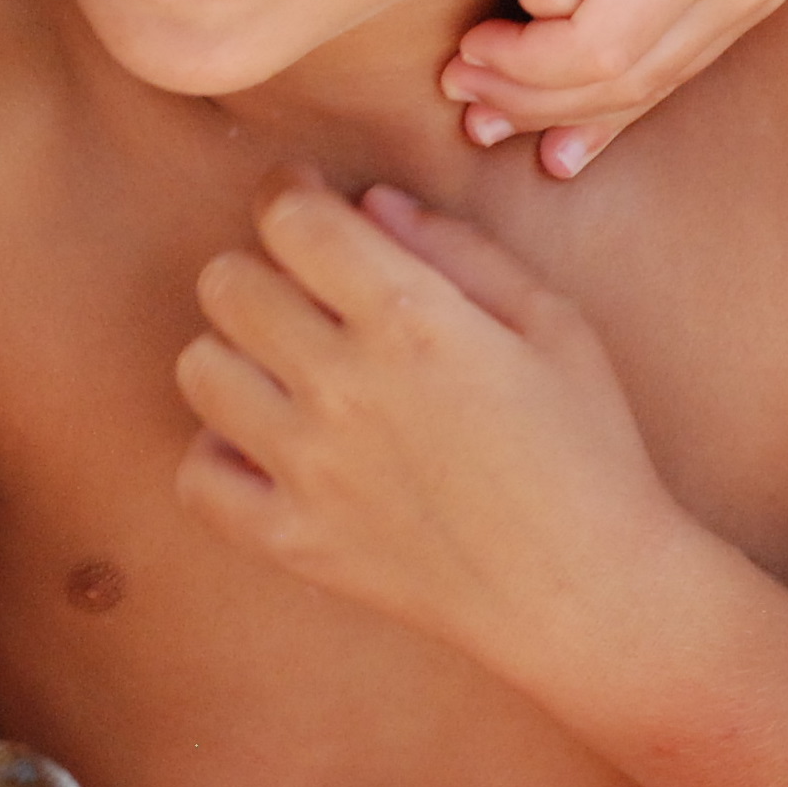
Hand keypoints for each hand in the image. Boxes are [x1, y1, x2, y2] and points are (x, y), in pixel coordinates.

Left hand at [171, 179, 682, 674]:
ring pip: (199, 368)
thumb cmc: (588, 449)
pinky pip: (198, 475)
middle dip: (259, 266)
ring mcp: (309, 469)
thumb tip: (370, 203)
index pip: (290, 219)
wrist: (589, 595)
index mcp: (411, 320)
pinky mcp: (293, 540)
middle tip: (303, 290)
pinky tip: (270, 444)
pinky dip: (220, 452)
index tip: (305, 200)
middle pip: (226, 283)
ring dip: (234, 352)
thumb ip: (457, 249)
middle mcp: (344, 386)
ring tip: (285, 366)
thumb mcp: (552, 324)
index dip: (288, 192)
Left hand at [443, 0, 787, 178]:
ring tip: (490, 120)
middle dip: (532, 98)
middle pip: (626, 76)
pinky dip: (613, 107)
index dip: (522, 70)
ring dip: (565, 112)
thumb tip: (537, 32)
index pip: (599, 48)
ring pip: (649, 83)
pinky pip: (674, 69)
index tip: (460, 58)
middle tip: (460, 98)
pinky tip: (566, 149)